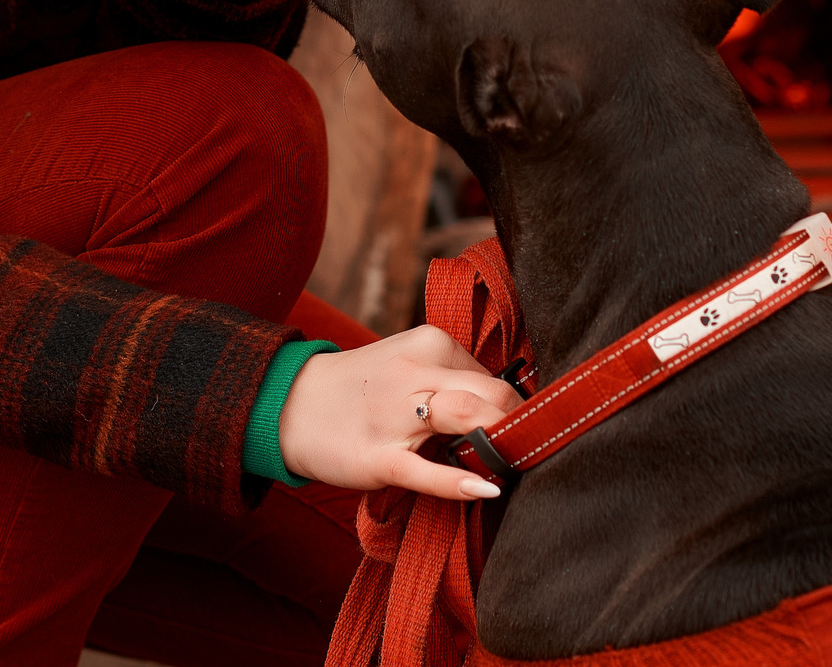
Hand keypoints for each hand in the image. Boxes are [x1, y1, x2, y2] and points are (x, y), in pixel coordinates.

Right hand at [275, 326, 521, 500]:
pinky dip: (459, 480)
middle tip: (540, 453)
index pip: (496, 376)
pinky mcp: (377, 456)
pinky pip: (424, 470)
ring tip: (521, 466)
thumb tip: (511, 411)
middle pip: (492, 393)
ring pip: (465, 417)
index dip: (518, 410)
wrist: (290, 405)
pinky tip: (486, 489)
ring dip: (502, 442)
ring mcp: (395, 414)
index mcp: (430, 343)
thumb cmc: (363, 391)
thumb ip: (456, 380)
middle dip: (523, 425)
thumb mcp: (410, 367)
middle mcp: (416, 371)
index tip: (530, 436)